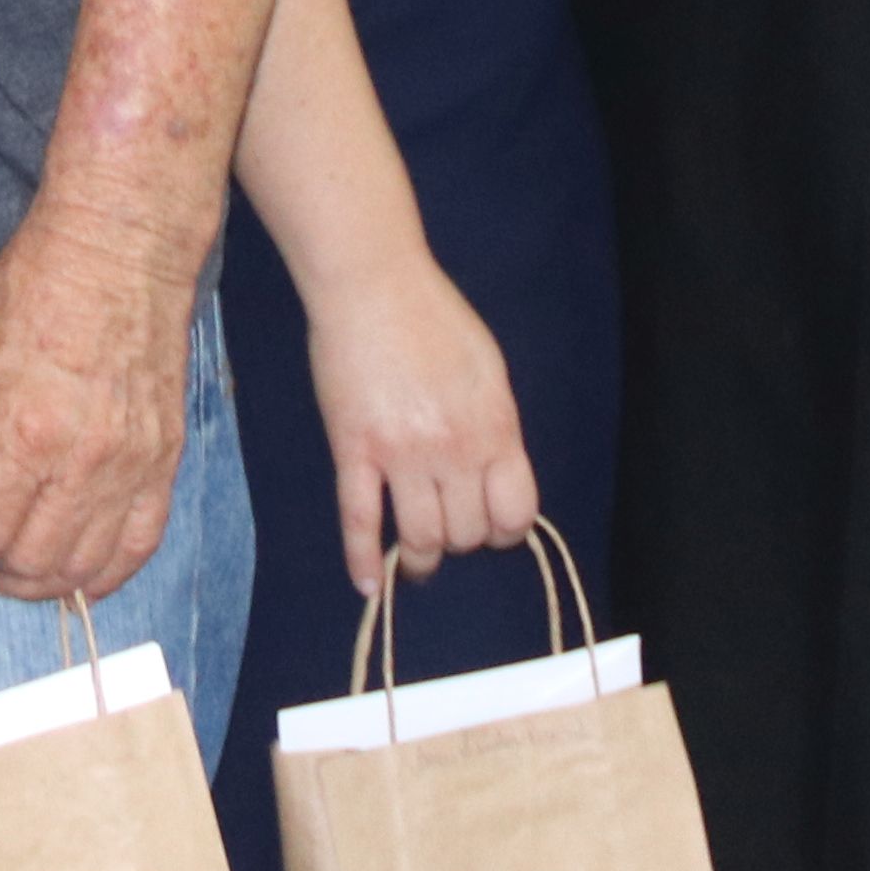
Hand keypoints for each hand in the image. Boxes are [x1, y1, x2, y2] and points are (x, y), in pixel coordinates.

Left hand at [0, 200, 203, 605]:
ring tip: (18, 565)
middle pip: (33, 562)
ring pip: (86, 564)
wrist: (119, 248)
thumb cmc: (33, 290)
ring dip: (44, 580)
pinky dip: (108, 571)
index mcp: (25, 434)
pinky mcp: (164, 458)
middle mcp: (84, 460)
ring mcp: (132, 463)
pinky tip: (79, 571)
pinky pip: (142, 542)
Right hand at [297, 244, 533, 600]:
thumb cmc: (434, 318)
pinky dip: (362, 560)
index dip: (504, 530)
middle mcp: (455, 449)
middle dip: (460, 540)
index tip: (489, 526)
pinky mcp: (355, 451)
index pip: (515, 513)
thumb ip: (495, 427)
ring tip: (415, 558)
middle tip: (447, 529)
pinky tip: (368, 584)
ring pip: (420, 538)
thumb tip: (496, 474)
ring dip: (420, 558)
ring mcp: (403, 454)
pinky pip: (360, 520)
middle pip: (466, 533)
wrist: (374, 286)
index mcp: (496, 428)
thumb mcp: (488, 371)